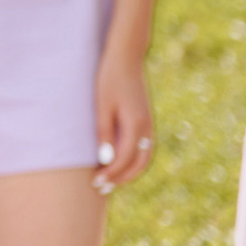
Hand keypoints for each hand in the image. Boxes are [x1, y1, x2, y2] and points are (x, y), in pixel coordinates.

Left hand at [92, 48, 153, 193]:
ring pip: (144, 158)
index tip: (96, 182)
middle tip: (102, 188)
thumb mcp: (102, 105)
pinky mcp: (146, 121)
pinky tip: (119, 163)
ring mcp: (149, 124)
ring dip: (129, 172)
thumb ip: (104, 132)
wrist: (126, 57)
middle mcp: (146, 128)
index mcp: (136, 124)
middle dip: (121, 178)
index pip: (124, 159)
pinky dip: (134, 160)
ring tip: (110, 180)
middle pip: (138, 164)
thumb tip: (106, 160)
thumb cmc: (109, 79)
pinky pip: (144, 148)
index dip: (111, 173)